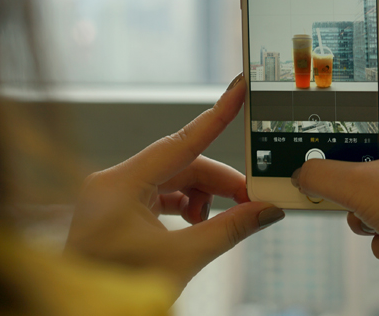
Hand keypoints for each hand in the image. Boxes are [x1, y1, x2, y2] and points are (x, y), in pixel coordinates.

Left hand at [65, 74, 283, 297]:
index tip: (238, 89)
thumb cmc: (117, 288)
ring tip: (222, 221)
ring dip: (203, 197)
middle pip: (181, 165)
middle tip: (252, 199)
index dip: (217, 115)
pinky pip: (159, 195)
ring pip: (173, 180)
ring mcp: (112, 196)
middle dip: (218, 182)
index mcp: (120, 185)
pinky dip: (185, 206)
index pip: (182, 141)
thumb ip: (229, 229)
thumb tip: (266, 211)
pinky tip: (198, 225)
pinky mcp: (116, 211)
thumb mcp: (181, 259)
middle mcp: (112, 183)